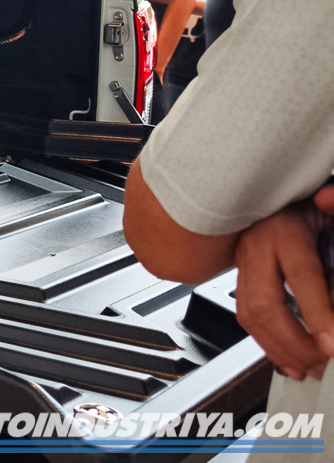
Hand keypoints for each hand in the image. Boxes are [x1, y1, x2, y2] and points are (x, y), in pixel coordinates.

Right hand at [234, 202, 333, 380]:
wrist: (278, 197)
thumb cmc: (309, 205)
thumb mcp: (327, 212)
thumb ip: (333, 207)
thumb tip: (328, 200)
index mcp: (283, 229)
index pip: (301, 276)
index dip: (318, 314)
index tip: (333, 344)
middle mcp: (257, 247)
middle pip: (266, 304)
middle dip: (296, 343)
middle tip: (324, 362)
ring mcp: (244, 264)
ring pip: (250, 316)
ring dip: (281, 350)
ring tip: (311, 368)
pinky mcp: (241, 277)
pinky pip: (246, 317)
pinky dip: (268, 345)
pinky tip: (290, 361)